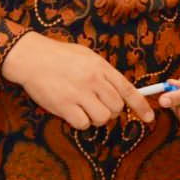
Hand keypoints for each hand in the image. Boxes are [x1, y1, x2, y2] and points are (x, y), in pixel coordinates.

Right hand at [1, 32, 152, 130]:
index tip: (149, 118)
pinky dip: (79, 121)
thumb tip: (119, 90)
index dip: (141, 106)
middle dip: (110, 111)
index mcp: (101, 67)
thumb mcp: (86, 56)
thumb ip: (103, 72)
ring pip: (102, 118)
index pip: (129, 90)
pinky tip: (70, 111)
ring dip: (94, 117)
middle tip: (96, 105)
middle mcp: (93, 80)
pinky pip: (83, 124)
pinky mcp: (64, 105)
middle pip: (116, 107)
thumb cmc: (57, 56)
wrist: (30, 57)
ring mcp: (79, 93)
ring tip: (82, 107)